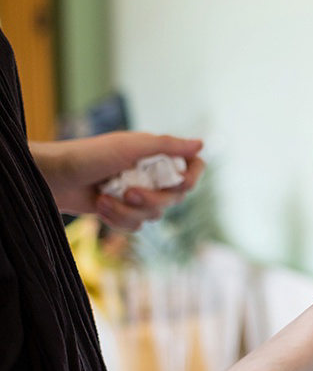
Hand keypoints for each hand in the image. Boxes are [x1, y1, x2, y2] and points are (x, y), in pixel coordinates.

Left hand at [30, 132, 204, 229]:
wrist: (52, 178)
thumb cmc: (88, 155)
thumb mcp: (131, 145)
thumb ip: (167, 145)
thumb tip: (201, 144)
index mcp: (156, 156)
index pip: (192, 168)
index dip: (191, 178)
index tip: (180, 183)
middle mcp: (151, 175)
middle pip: (175, 198)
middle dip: (151, 199)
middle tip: (129, 191)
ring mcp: (137, 195)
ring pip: (154, 216)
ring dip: (128, 211)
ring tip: (104, 199)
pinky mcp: (121, 212)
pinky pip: (136, 226)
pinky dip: (117, 219)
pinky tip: (100, 207)